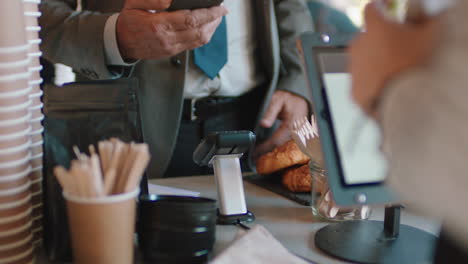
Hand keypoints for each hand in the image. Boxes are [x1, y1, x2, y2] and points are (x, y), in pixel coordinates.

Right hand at [116, 0, 227, 60]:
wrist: (121, 42)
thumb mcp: (135, 3)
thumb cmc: (128, 20)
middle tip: (223, 10)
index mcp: (158, 25)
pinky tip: (207, 27)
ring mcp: (171, 47)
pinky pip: (194, 45)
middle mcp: (167, 39)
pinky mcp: (173, 52)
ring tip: (217, 17)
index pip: (190, 19)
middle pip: (199, 30)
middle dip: (214, 20)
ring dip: (212, 28)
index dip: (208, 13)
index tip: (220, 7)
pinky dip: (204, 35)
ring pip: (199, 40)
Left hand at [254, 90, 308, 156]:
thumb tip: (263, 124)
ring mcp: (297, 136)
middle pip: (280, 147)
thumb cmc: (289, 100)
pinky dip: (276, 148)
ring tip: (258, 155)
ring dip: (271, 152)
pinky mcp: (296, 138)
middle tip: (254, 156)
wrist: (301, 101)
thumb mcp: (278, 100)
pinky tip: (267, 150)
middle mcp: (296, 132)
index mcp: (291, 124)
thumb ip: (270, 111)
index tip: (255, 152)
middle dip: (266, 153)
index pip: (276, 140)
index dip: (265, 147)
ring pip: (283, 148)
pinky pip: (286, 146)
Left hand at [349, 2, 440, 116]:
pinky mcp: (353, 91)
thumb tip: (421, 20)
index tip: (387, 8)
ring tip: (396, 71)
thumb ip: (423, 20)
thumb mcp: (431, 34)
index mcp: (374, 28)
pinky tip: (388, 87)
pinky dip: (373, 83)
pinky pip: (363, 82)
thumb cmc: (417, 66)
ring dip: (376, 62)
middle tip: (400, 47)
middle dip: (380, 39)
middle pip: (367, 37)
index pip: (372, 8)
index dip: (381, 7)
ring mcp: (353, 70)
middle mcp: (357, 46)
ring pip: (363, 60)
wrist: (404, 102)